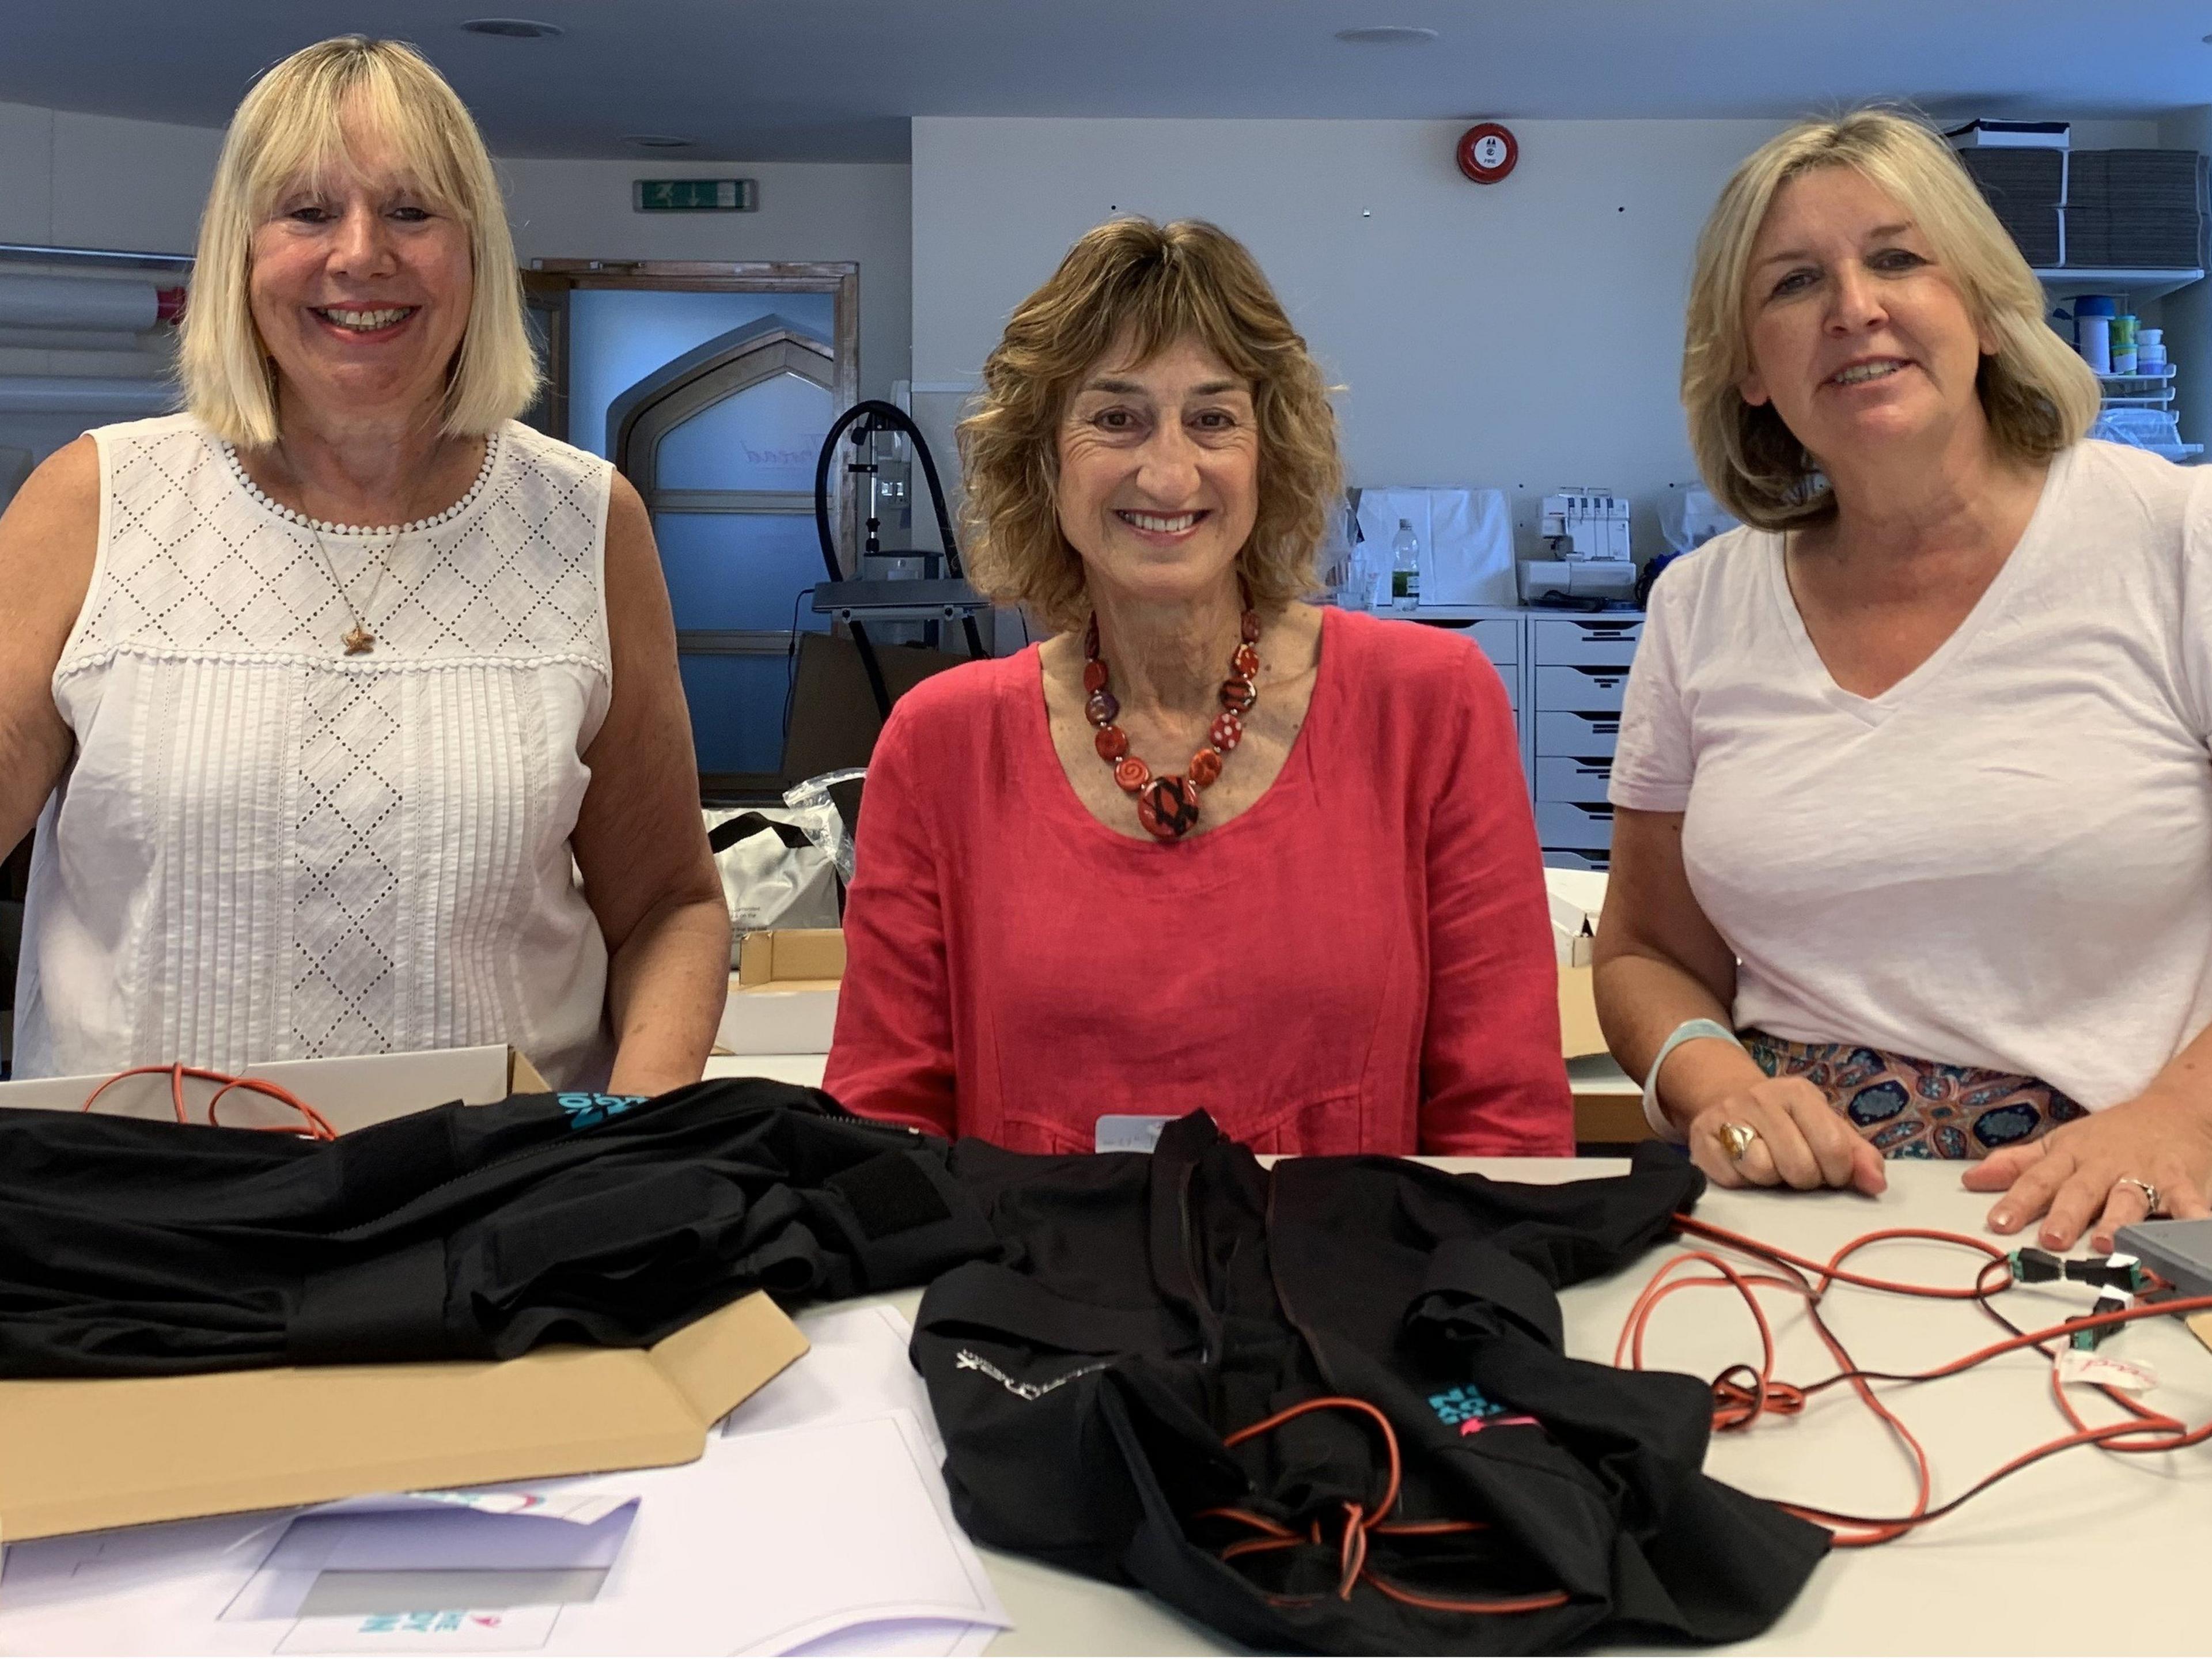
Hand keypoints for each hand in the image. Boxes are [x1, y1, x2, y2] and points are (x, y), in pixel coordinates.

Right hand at [1683, 1077, 1886, 1195]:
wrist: (1727, 1099)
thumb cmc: (1788, 1121)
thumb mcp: (1826, 1127)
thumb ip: (1857, 1155)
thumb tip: (1877, 1185)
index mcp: (1798, 1093)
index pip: (1832, 1147)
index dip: (1837, 1173)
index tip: (1830, 1172)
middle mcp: (1761, 1098)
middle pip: (1798, 1166)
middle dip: (1804, 1179)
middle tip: (1797, 1170)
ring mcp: (1726, 1117)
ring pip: (1762, 1171)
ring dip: (1771, 1180)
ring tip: (1770, 1165)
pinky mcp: (1701, 1140)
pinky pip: (1732, 1179)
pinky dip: (1742, 1180)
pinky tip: (1744, 1165)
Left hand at [1962, 1091, 2211, 1251]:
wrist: (2171, 1110)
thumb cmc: (2109, 1135)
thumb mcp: (2060, 1144)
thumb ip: (2018, 1164)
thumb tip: (1970, 1180)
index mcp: (2070, 1158)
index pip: (2037, 1180)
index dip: (2016, 1201)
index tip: (1997, 1223)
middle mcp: (2103, 1166)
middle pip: (2080, 1192)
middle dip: (2065, 1215)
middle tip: (2051, 1239)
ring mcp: (2143, 1173)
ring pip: (2128, 1199)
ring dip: (2117, 1221)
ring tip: (2106, 1244)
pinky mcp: (2180, 1181)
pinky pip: (2186, 1201)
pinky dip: (2192, 1216)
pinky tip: (2193, 1229)